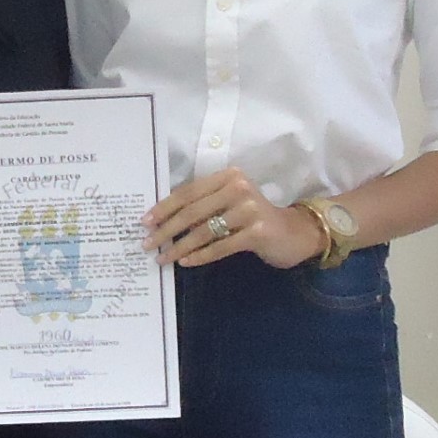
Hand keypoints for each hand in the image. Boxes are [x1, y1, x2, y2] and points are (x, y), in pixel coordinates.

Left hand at [144, 168, 321, 270]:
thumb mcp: (229, 203)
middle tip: (147, 244)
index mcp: (228, 176)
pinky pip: (220, 246)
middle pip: (192, 211)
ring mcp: (249, 209)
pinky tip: (185, 262)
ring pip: (204, 231)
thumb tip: (163, 220)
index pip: (188, 192)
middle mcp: (238, 188)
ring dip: (179, 246)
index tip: (145, 221)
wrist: (293, 233)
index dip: (164, 207)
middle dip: (166, 230)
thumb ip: (204, 205)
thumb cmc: (254, 218)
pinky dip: (200, 255)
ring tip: (162, 258)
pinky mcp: (257, 232)